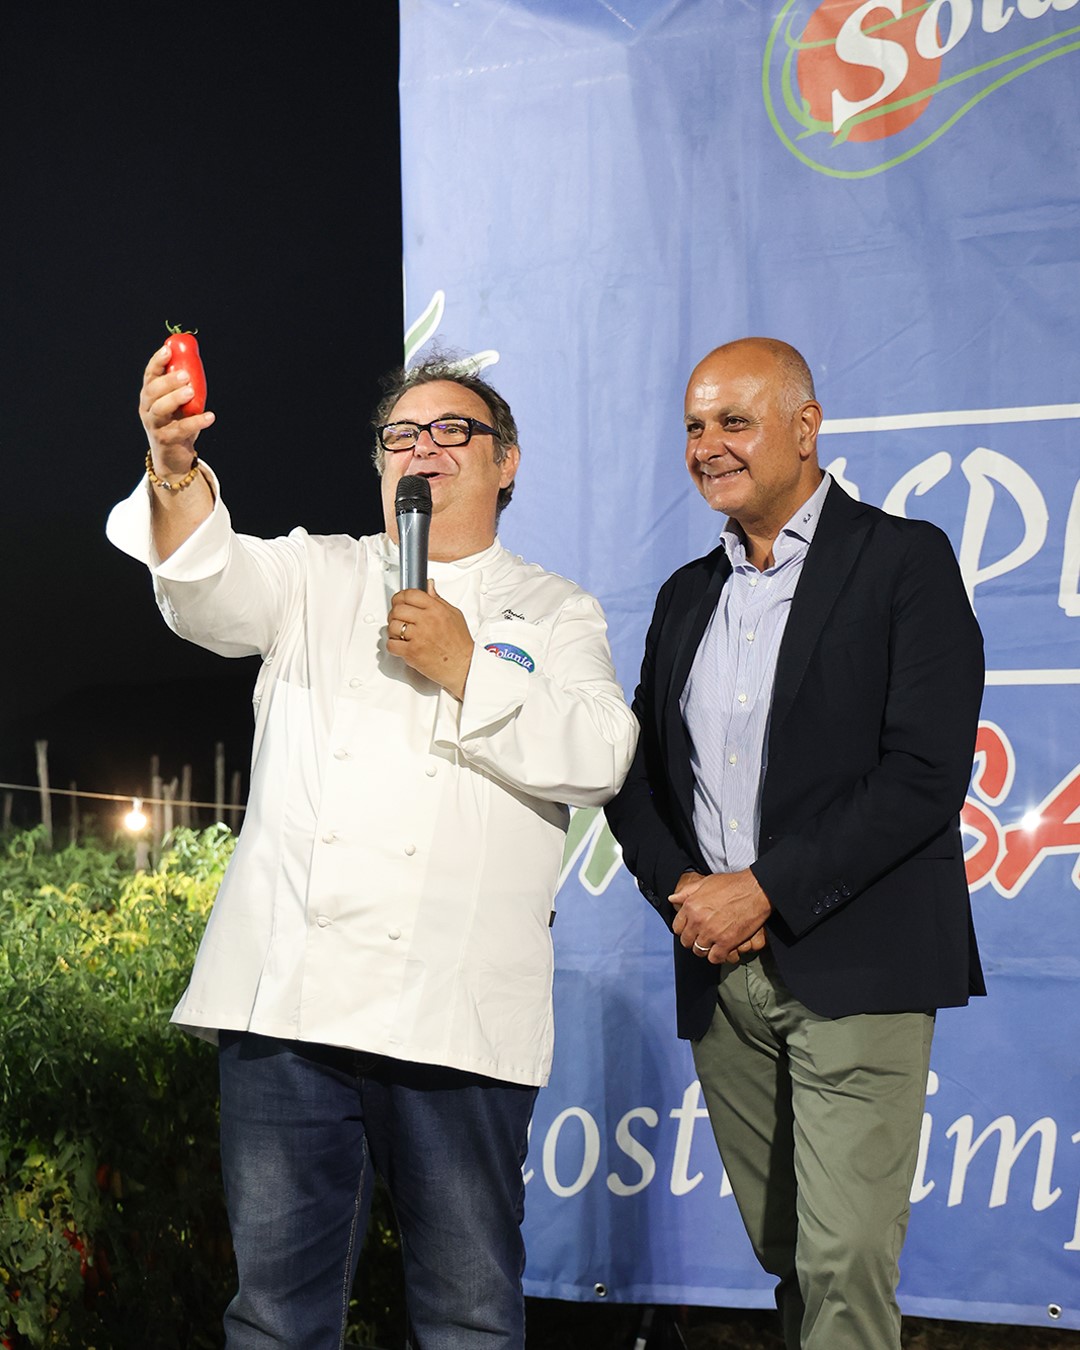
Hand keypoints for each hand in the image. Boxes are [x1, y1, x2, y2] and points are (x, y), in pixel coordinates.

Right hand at [139, 344, 214, 478]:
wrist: (173, 458)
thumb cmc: (177, 424)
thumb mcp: (180, 403)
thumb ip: (184, 385)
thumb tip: (195, 360)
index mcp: (150, 396)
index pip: (150, 375)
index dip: (157, 362)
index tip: (168, 350)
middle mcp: (147, 409)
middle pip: (152, 391)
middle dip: (167, 381)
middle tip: (185, 375)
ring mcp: (154, 425)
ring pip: (160, 409)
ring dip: (175, 398)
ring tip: (191, 392)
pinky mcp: (166, 440)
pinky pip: (180, 429)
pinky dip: (196, 422)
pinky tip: (210, 416)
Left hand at [387, 581, 473, 698]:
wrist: (462, 665)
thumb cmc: (459, 643)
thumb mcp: (454, 614)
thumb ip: (438, 599)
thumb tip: (429, 586)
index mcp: (436, 609)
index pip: (409, 594)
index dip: (401, 597)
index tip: (400, 601)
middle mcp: (426, 621)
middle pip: (398, 609)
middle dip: (395, 614)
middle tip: (400, 619)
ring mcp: (418, 636)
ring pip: (392, 626)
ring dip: (394, 630)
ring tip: (402, 634)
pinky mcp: (412, 652)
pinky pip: (391, 644)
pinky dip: (393, 645)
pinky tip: (402, 645)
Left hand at [670, 869, 771, 964]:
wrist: (756, 889)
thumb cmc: (732, 884)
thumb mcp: (705, 882)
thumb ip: (687, 892)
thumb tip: (672, 899)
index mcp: (691, 906)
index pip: (677, 927)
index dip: (684, 929)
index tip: (691, 929)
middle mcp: (698, 921)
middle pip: (687, 941)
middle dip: (693, 940)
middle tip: (702, 937)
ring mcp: (711, 933)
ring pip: (699, 951)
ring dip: (705, 949)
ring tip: (712, 943)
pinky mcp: (726, 942)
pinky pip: (714, 958)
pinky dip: (717, 956)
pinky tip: (722, 949)